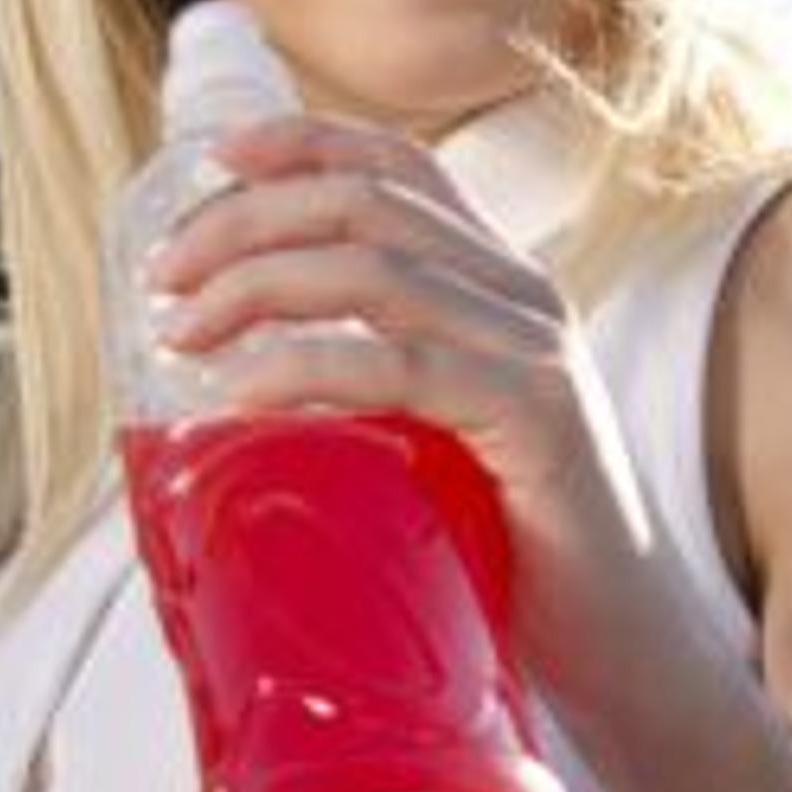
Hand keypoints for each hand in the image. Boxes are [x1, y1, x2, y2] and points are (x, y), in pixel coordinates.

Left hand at [143, 115, 690, 728]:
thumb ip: (370, 392)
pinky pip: (401, 366)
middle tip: (164, 276)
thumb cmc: (514, 554)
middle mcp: (523, 298)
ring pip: (375, 270)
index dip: (303, 143)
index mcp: (499, 288)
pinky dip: (306, 368)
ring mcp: (534, 354)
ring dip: (256, 285)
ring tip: (182, 334)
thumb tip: (229, 386)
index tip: (212, 159)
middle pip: (368, 203)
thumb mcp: (434, 441)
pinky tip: (241, 394)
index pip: (401, 170)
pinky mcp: (535, 421)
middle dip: (248, 220)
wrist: (627, 648)